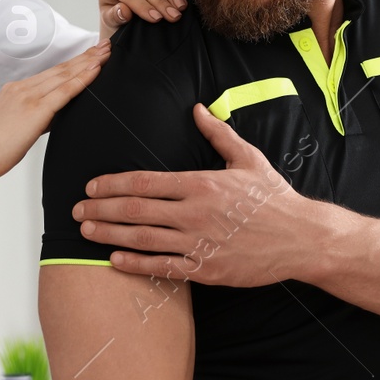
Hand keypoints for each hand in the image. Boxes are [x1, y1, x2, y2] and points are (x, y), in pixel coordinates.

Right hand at [0, 43, 109, 181]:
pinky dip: (82, 79)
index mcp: (16, 90)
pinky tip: (95, 71)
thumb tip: (53, 117)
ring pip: (65, 75)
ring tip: (105, 54)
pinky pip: (64, 91)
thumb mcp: (15, 125)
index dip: (73, 62)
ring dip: (88, 62)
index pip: (52, 73)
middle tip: (104, 46)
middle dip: (85, 56)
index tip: (89, 54)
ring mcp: (28, 96)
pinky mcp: (35, 109)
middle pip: (61, 69)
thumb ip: (35, 117)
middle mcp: (22, 88)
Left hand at [73, 103, 314, 285]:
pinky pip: (163, 267)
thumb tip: (197, 110)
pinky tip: (114, 259)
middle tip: (77, 211)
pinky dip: (135, 263)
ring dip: (109, 234)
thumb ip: (218, 134)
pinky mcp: (207, 269)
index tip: (92, 187)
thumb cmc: (275, 198)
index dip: (112, 184)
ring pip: (143, 238)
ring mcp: (199, 243)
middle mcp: (195, 213)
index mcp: (201, 184)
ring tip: (86, 232)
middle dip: (101, 209)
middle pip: (136, 210)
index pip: (145, 181)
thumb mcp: (248, 159)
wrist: (302, 237)